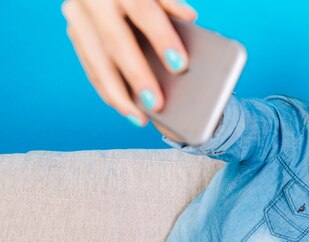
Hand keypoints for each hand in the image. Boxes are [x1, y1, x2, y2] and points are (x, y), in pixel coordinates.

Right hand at [61, 0, 196, 125]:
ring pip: (97, 60)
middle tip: (157, 105)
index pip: (144, 12)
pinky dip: (107, 89)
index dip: (162, 38)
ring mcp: (79, 16)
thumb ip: (169, 1)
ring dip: (118, 94)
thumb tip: (189, 17)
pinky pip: (90, 66)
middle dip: (137, 77)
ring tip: (139, 118)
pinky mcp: (74, 31)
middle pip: (116, 43)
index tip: (180, 66)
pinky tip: (124, 107)